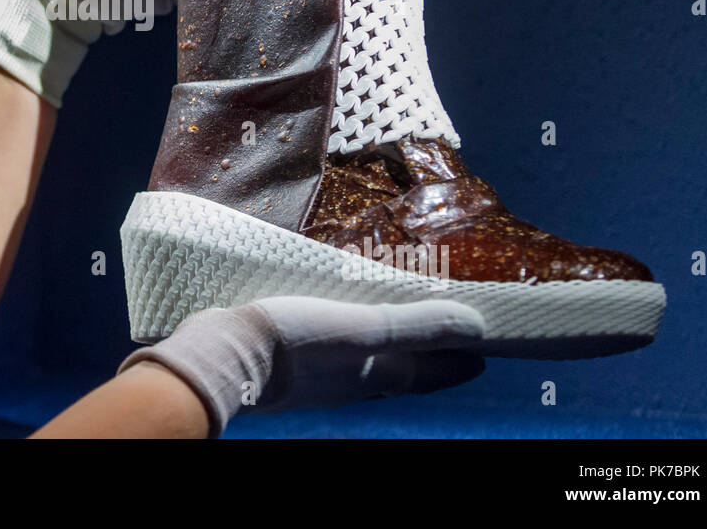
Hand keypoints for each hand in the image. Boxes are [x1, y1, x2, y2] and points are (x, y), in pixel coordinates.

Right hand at [117, 296, 485, 436]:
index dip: (456, 364)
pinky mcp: (289, 364)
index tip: (484, 354)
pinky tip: (334, 328)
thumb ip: (416, 326)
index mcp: (374, 374)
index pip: (428, 373)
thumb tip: (476, 327)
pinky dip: (348, 343)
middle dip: (426, 357)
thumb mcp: (362, 328)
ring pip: (366, 365)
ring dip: (388, 350)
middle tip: (446, 338)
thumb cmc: (294, 342)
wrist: (222, 358)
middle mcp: (351, 381)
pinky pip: (332, 354)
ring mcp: (319, 377)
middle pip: (401, 371)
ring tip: (395, 330)